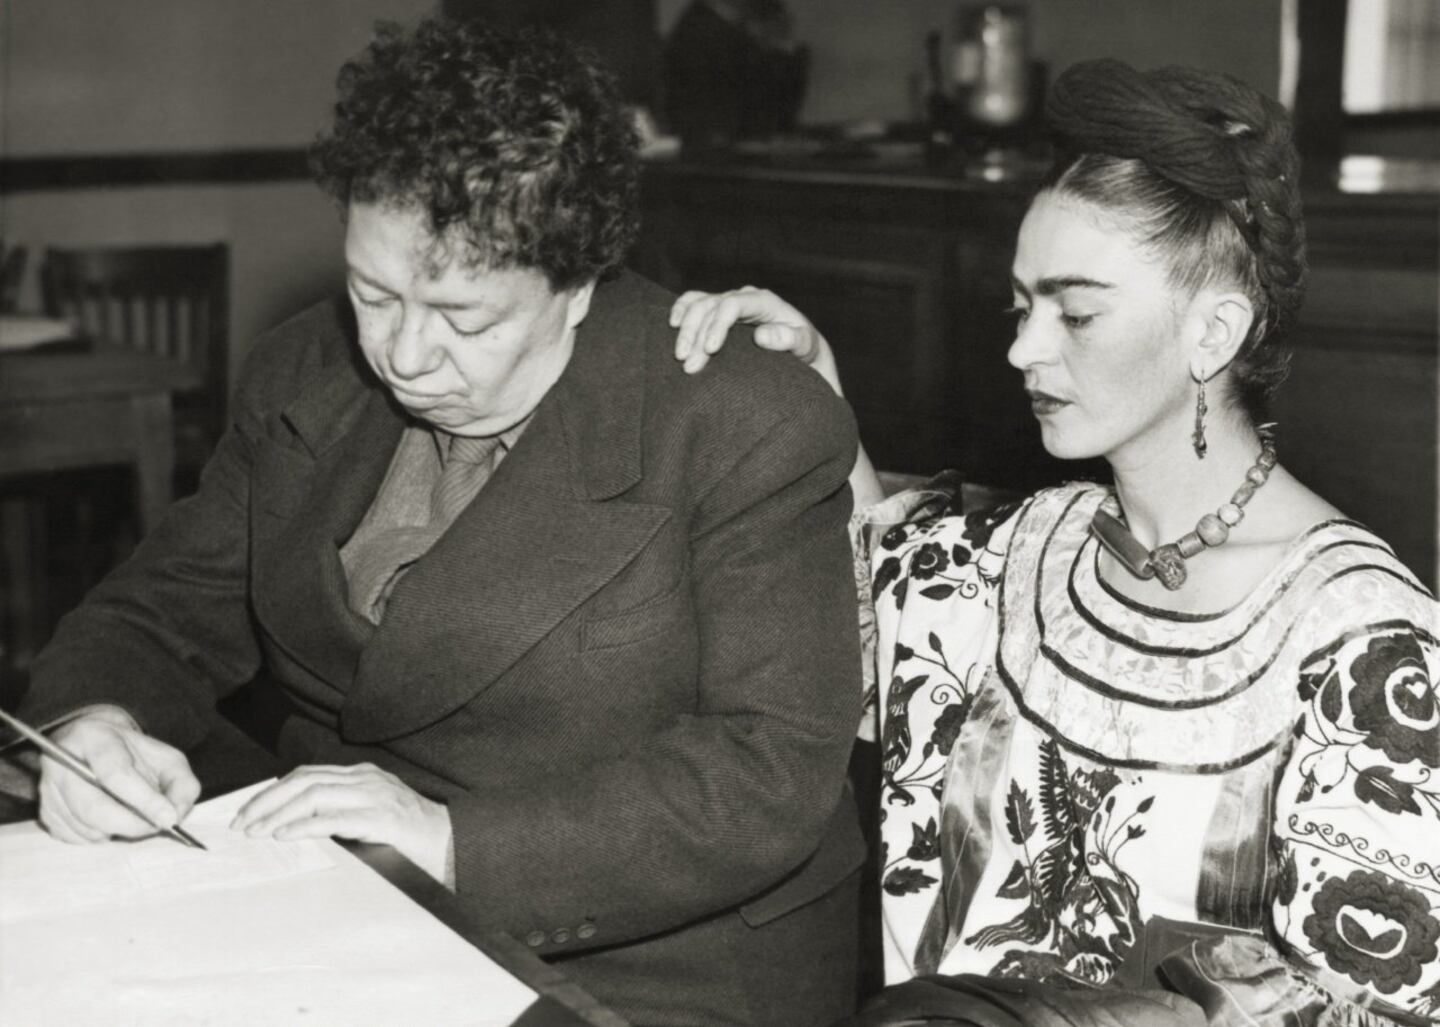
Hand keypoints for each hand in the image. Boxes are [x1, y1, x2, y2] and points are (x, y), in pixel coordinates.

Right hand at [39, 707, 199, 843]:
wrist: (98, 749)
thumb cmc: (135, 756)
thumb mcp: (167, 760)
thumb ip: (181, 785)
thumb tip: (175, 816)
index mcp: (94, 738)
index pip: (116, 774)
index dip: (144, 800)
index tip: (168, 819)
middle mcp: (61, 761)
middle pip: (93, 807)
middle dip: (131, 825)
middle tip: (154, 828)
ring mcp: (49, 788)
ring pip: (85, 827)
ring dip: (117, 832)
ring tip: (134, 819)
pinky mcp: (45, 811)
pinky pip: (75, 837)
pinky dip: (100, 837)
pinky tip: (112, 822)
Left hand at [230, 763, 451, 883]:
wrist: (454, 845)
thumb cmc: (411, 838)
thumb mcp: (370, 816)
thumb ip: (341, 813)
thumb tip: (294, 826)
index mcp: (362, 775)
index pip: (307, 774)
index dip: (273, 791)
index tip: (248, 811)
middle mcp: (366, 778)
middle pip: (304, 780)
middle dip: (267, 800)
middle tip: (241, 823)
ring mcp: (376, 795)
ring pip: (315, 794)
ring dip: (278, 813)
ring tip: (256, 832)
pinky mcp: (383, 818)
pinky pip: (335, 818)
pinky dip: (305, 825)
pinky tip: (286, 835)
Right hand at [669, 287, 841, 393]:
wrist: (799, 347)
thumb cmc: (803, 347)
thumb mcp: (804, 345)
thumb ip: (789, 340)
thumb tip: (761, 336)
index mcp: (764, 301)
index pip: (733, 304)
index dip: (717, 325)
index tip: (709, 350)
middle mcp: (744, 297)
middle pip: (710, 306)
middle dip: (695, 334)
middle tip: (689, 364)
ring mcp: (730, 301)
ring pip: (698, 305)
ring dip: (685, 330)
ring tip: (680, 357)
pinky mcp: (719, 309)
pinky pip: (694, 301)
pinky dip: (681, 310)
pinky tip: (672, 325)